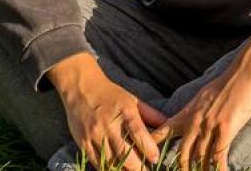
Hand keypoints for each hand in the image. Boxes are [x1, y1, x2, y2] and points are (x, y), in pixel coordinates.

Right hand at [48, 53, 166, 170]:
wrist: (81, 88)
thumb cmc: (111, 95)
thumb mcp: (132, 100)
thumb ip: (151, 114)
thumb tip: (169, 124)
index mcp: (125, 112)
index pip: (138, 132)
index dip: (148, 148)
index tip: (155, 158)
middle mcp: (109, 124)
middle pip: (124, 151)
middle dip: (137, 166)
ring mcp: (95, 134)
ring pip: (110, 160)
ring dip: (123, 170)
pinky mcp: (83, 142)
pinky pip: (96, 161)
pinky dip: (107, 169)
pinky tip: (117, 170)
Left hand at [152, 36, 250, 170]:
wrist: (245, 72)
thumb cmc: (228, 82)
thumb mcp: (204, 95)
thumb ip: (196, 110)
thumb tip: (193, 117)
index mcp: (188, 112)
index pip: (164, 131)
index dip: (154, 145)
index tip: (146, 156)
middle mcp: (195, 122)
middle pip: (183, 153)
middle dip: (182, 169)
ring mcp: (209, 127)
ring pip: (200, 158)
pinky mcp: (225, 129)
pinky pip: (218, 155)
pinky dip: (218, 169)